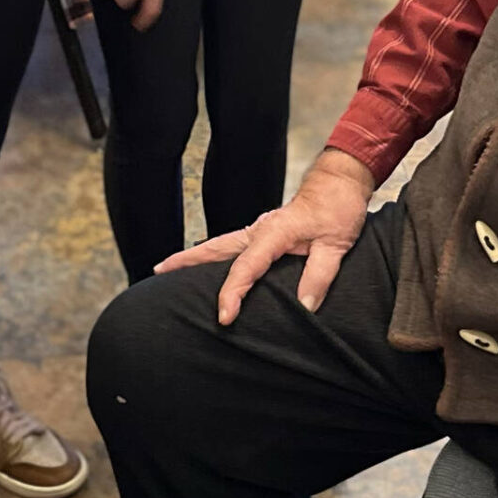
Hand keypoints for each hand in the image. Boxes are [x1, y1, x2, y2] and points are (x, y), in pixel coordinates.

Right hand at [157, 148, 372, 323]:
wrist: (340, 181)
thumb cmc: (339, 208)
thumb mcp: (336, 244)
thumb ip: (320, 276)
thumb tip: (305, 307)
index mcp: (273, 234)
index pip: (246, 268)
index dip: (232, 293)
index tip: (224, 316)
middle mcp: (259, 230)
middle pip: (215, 248)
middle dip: (185, 261)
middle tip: (157, 272)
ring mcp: (259, 229)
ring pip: (219, 246)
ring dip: (194, 257)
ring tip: (166, 269)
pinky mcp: (263, 232)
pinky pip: (232, 246)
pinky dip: (213, 255)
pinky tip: (206, 266)